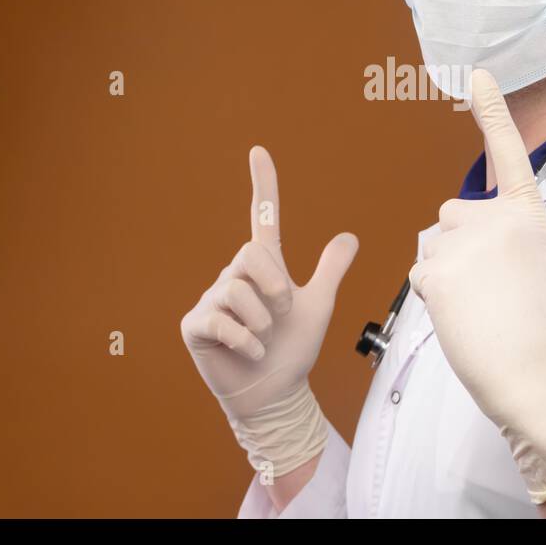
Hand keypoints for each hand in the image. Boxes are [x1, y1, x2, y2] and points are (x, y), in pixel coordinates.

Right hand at [181, 145, 357, 476]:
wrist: (275, 393)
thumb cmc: (292, 350)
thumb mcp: (317, 306)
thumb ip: (329, 271)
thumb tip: (349, 236)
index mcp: (263, 268)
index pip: (262, 217)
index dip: (263, 185)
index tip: (259, 151)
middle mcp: (234, 276)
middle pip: (252, 256)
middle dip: (275, 288)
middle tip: (280, 315)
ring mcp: (212, 299)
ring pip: (240, 291)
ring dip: (264, 322)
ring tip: (263, 339)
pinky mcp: (196, 324)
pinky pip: (223, 320)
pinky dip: (248, 341)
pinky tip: (250, 353)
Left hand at [408, 69, 545, 503]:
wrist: (527, 363)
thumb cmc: (541, 314)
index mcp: (524, 213)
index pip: (509, 152)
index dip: (492, 111)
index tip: (477, 72)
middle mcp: (494, 218)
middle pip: (452, 214)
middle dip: (459, 245)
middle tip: (487, 283)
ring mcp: (464, 243)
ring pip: (434, 248)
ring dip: (445, 274)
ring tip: (477, 302)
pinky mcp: (434, 270)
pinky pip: (420, 274)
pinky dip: (433, 297)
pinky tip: (459, 313)